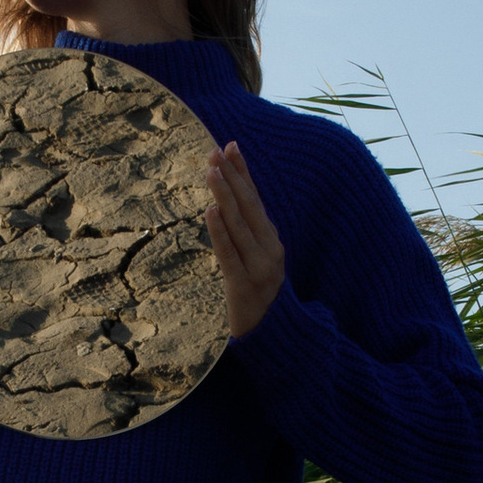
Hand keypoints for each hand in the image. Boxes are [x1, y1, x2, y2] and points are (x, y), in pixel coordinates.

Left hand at [205, 142, 284, 339]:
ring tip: (211, 170)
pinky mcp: (243, 286)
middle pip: (249, 206)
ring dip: (224, 195)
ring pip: (239, 225)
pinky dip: (220, 231)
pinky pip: (229, 254)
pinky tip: (210, 211)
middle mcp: (270, 250)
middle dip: (232, 176)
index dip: (243, 171)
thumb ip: (247, 233)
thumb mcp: (256, 261)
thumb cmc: (258, 296)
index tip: (230, 144)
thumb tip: (228, 201)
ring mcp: (259, 268)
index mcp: (272, 241)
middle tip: (215, 150)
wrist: (272, 338)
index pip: (256, 198)